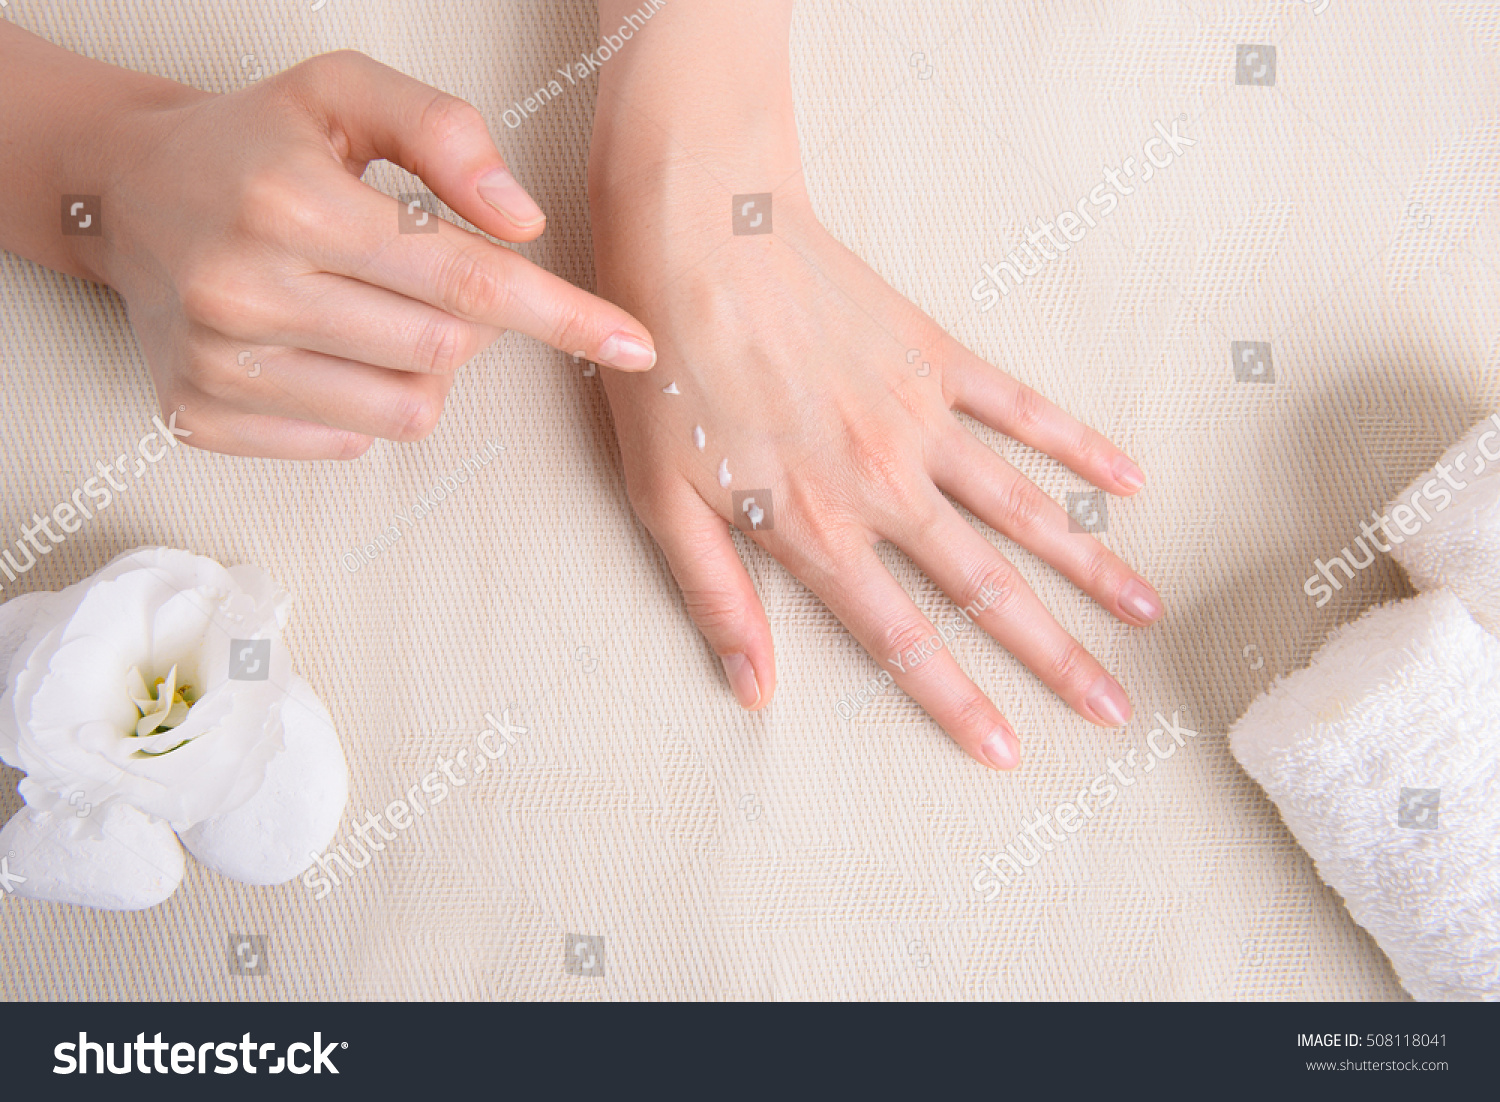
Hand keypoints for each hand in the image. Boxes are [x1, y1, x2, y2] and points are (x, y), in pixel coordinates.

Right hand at [82, 51, 656, 457]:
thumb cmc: (256, 141)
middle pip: (446, 353)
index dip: (562, 315)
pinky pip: (349, 442)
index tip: (632, 344)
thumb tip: (523, 223)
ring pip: (406, 411)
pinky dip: (363, 401)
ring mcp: (218, 366)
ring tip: (368, 307)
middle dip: (472, 322)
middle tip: (426, 274)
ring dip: (422, 366)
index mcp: (291, 203)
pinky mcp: (199, 417)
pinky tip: (322, 345)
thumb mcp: (345, 90)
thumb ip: (446, 132)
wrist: (124, 190)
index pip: (465, 280)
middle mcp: (244, 291)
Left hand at [591, 164, 1162, 770]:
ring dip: (1090, 565)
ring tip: (1148, 610)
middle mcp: (886, 486)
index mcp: (818, 529)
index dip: (957, 702)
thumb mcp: (661, 501)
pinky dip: (1078, 446)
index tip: (1011, 750)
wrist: (700, 237)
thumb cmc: (669, 373)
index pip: (900, 639)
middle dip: (1056, 656)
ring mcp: (921, 420)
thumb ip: (716, 597)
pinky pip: (1023, 411)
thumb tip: (752, 689)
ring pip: (1024, 509)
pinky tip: (1127, 481)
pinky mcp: (937, 359)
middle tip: (1116, 707)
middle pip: (987, 589)